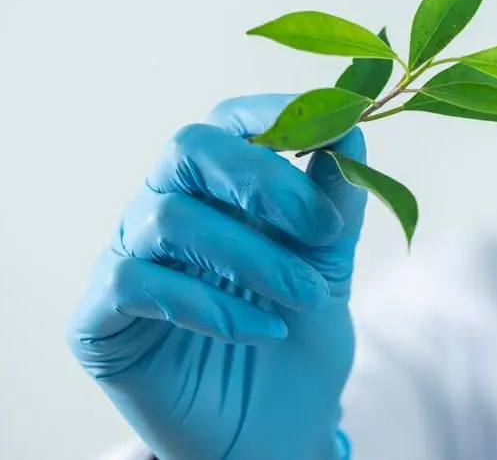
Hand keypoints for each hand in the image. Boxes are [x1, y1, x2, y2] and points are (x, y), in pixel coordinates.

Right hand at [68, 94, 368, 459]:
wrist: (275, 426)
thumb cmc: (297, 335)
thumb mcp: (329, 264)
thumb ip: (336, 200)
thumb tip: (352, 126)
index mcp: (219, 187)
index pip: (230, 122)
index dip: (276, 114)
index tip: (335, 133)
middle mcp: (167, 209)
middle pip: (188, 149)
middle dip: (262, 179)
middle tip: (321, 227)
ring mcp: (129, 258)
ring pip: (171, 219)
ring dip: (254, 258)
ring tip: (307, 298)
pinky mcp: (101, 317)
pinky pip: (136, 284)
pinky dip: (209, 305)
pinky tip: (260, 331)